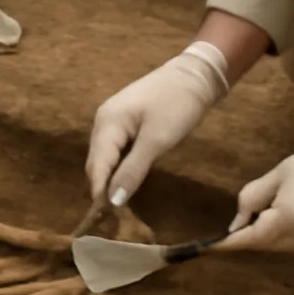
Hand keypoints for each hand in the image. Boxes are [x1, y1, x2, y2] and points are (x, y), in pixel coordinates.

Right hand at [85, 42, 228, 205]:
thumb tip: (112, 202)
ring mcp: (113, 120)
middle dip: (101, 188)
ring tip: (117, 205)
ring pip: (105, 158)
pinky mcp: (126, 122)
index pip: (96, 166)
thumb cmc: (177, 105)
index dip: (98, 193)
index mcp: (107, 124)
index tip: (102, 220)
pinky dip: (118, 168)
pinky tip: (125, 181)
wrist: (197, 74)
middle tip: (111, 218)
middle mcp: (103, 122)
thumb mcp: (157, 140)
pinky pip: (115, 150)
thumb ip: (132, 171)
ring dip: (109, 180)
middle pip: (96, 163)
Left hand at [213, 119, 293, 252]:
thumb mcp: (284, 171)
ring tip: (265, 212)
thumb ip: (255, 196)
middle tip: (237, 221)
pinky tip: (290, 212)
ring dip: (269, 234)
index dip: (226, 244)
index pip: (247, 240)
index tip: (208, 247)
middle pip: (265, 246)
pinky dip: (288, 232)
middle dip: (248, 236)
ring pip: (282, 245)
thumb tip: (238, 221)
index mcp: (287, 221)